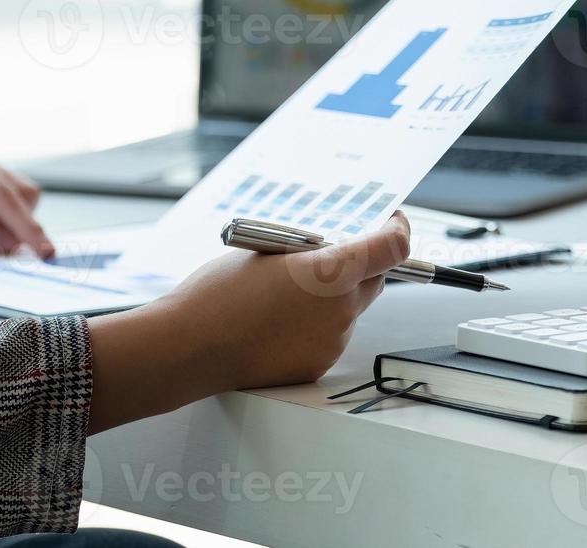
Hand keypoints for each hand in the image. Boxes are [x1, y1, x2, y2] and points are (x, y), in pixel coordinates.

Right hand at [86, 211, 410, 431]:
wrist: (190, 347)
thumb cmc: (219, 293)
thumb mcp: (268, 250)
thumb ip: (310, 250)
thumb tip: (330, 247)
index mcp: (331, 271)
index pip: (393, 246)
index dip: (396, 229)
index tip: (390, 221)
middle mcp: (342, 308)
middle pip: (376, 278)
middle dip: (363, 263)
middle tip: (333, 253)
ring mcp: (333, 341)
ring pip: (351, 309)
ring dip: (335, 298)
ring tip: (288, 294)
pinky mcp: (319, 365)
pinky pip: (330, 337)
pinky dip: (316, 326)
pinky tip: (280, 322)